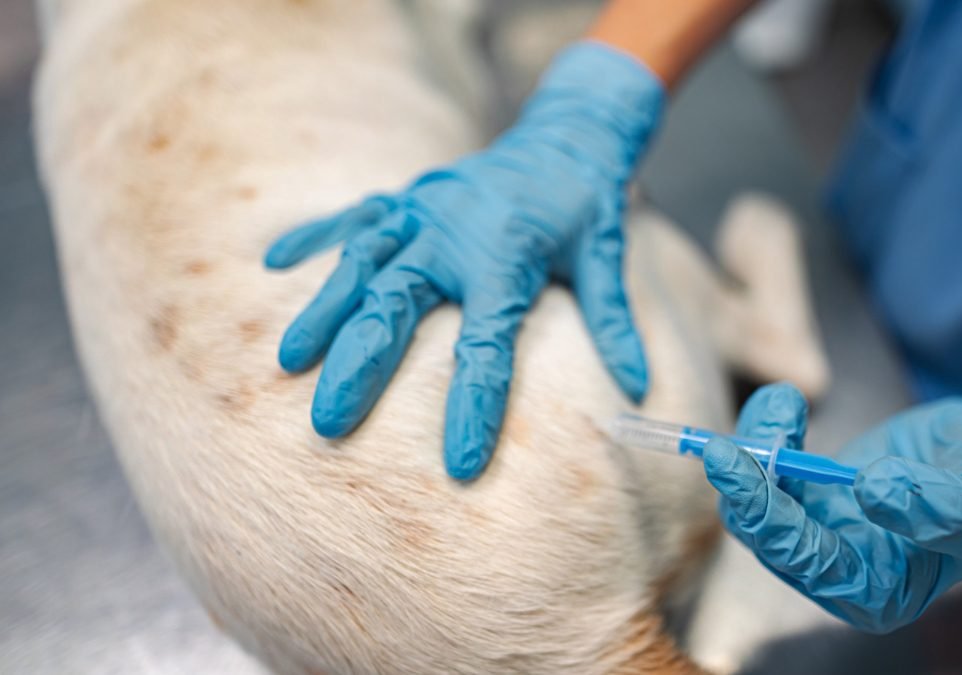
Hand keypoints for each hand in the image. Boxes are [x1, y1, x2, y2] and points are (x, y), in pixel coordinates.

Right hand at [264, 42, 664, 479]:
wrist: (566, 136)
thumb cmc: (585, 206)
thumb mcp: (606, 259)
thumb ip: (615, 322)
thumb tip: (639, 389)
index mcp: (505, 255)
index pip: (486, 343)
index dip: (474, 405)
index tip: (460, 464)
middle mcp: (453, 231)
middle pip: (398, 302)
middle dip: (361, 364)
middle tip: (328, 422)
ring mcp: (424, 209)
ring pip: (362, 261)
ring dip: (324, 309)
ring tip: (288, 361)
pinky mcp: (408, 196)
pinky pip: (355, 215)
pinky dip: (315, 236)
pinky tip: (274, 265)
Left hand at [703, 367, 961, 631]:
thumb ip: (938, 506)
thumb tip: (873, 490)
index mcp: (881, 592)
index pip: (810, 564)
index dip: (769, 521)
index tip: (740, 471)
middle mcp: (843, 571)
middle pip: (770, 538)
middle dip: (747, 490)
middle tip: (726, 447)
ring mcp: (824, 530)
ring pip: (760, 500)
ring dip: (758, 451)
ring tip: (782, 405)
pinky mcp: (814, 491)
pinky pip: (771, 468)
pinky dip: (769, 432)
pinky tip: (783, 404)